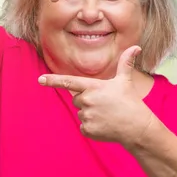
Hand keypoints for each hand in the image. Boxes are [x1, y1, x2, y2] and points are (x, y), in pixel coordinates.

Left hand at [38, 46, 153, 144]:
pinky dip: (92, 127)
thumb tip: (136, 47)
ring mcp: (87, 116)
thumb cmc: (130, 102)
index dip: (53, 80)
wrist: (137, 127)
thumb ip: (126, 63)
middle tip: (104, 104)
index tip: (40, 80)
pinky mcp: (88, 130)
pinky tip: (105, 125)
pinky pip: (83, 127)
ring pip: (81, 114)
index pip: (69, 82)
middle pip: (77, 99)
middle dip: (87, 101)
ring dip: (91, 114)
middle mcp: (87, 101)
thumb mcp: (126, 81)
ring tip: (107, 115)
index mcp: (93, 87)